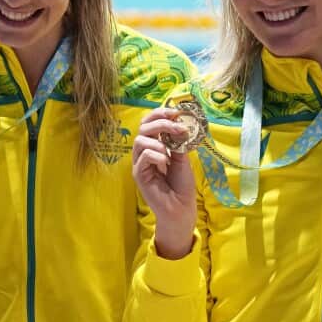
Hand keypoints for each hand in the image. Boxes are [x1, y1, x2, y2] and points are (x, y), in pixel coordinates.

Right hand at [132, 107, 196, 258]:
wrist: (180, 207)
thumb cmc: (181, 184)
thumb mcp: (183, 158)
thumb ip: (177, 142)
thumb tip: (179, 123)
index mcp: (154, 145)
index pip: (150, 122)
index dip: (160, 114)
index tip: (176, 113)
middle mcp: (144, 152)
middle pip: (143, 127)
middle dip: (161, 123)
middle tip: (178, 128)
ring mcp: (140, 163)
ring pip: (140, 140)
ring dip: (159, 140)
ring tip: (171, 152)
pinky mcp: (139, 175)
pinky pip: (143, 157)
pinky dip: (156, 156)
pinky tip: (166, 164)